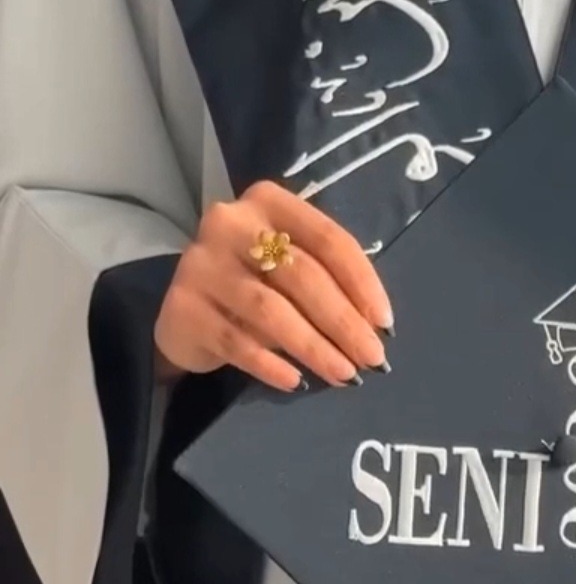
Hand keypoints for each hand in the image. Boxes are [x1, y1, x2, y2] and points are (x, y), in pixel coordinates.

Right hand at [154, 181, 392, 391]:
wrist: (188, 314)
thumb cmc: (255, 285)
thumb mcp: (292, 271)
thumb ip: (328, 282)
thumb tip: (375, 329)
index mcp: (269, 202)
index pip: (328, 239)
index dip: (362, 283)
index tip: (385, 324)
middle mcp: (230, 223)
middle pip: (302, 275)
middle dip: (343, 322)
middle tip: (371, 359)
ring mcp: (202, 264)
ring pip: (271, 311)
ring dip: (314, 347)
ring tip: (343, 374)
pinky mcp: (183, 307)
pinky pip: (237, 342)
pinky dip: (271, 364)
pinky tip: (296, 381)